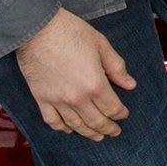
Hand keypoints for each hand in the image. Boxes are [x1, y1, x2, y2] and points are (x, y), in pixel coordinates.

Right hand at [15, 8, 136, 141]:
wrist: (37, 28)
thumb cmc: (69, 32)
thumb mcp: (101, 45)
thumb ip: (117, 67)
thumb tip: (130, 84)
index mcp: (95, 84)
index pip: (112, 107)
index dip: (120, 113)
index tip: (124, 114)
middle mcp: (77, 97)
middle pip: (96, 121)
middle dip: (108, 128)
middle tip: (114, 132)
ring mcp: (57, 100)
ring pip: (75, 125)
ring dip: (88, 133)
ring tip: (96, 137)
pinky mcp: (41, 98)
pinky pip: (52, 120)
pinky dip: (62, 128)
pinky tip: (68, 129)